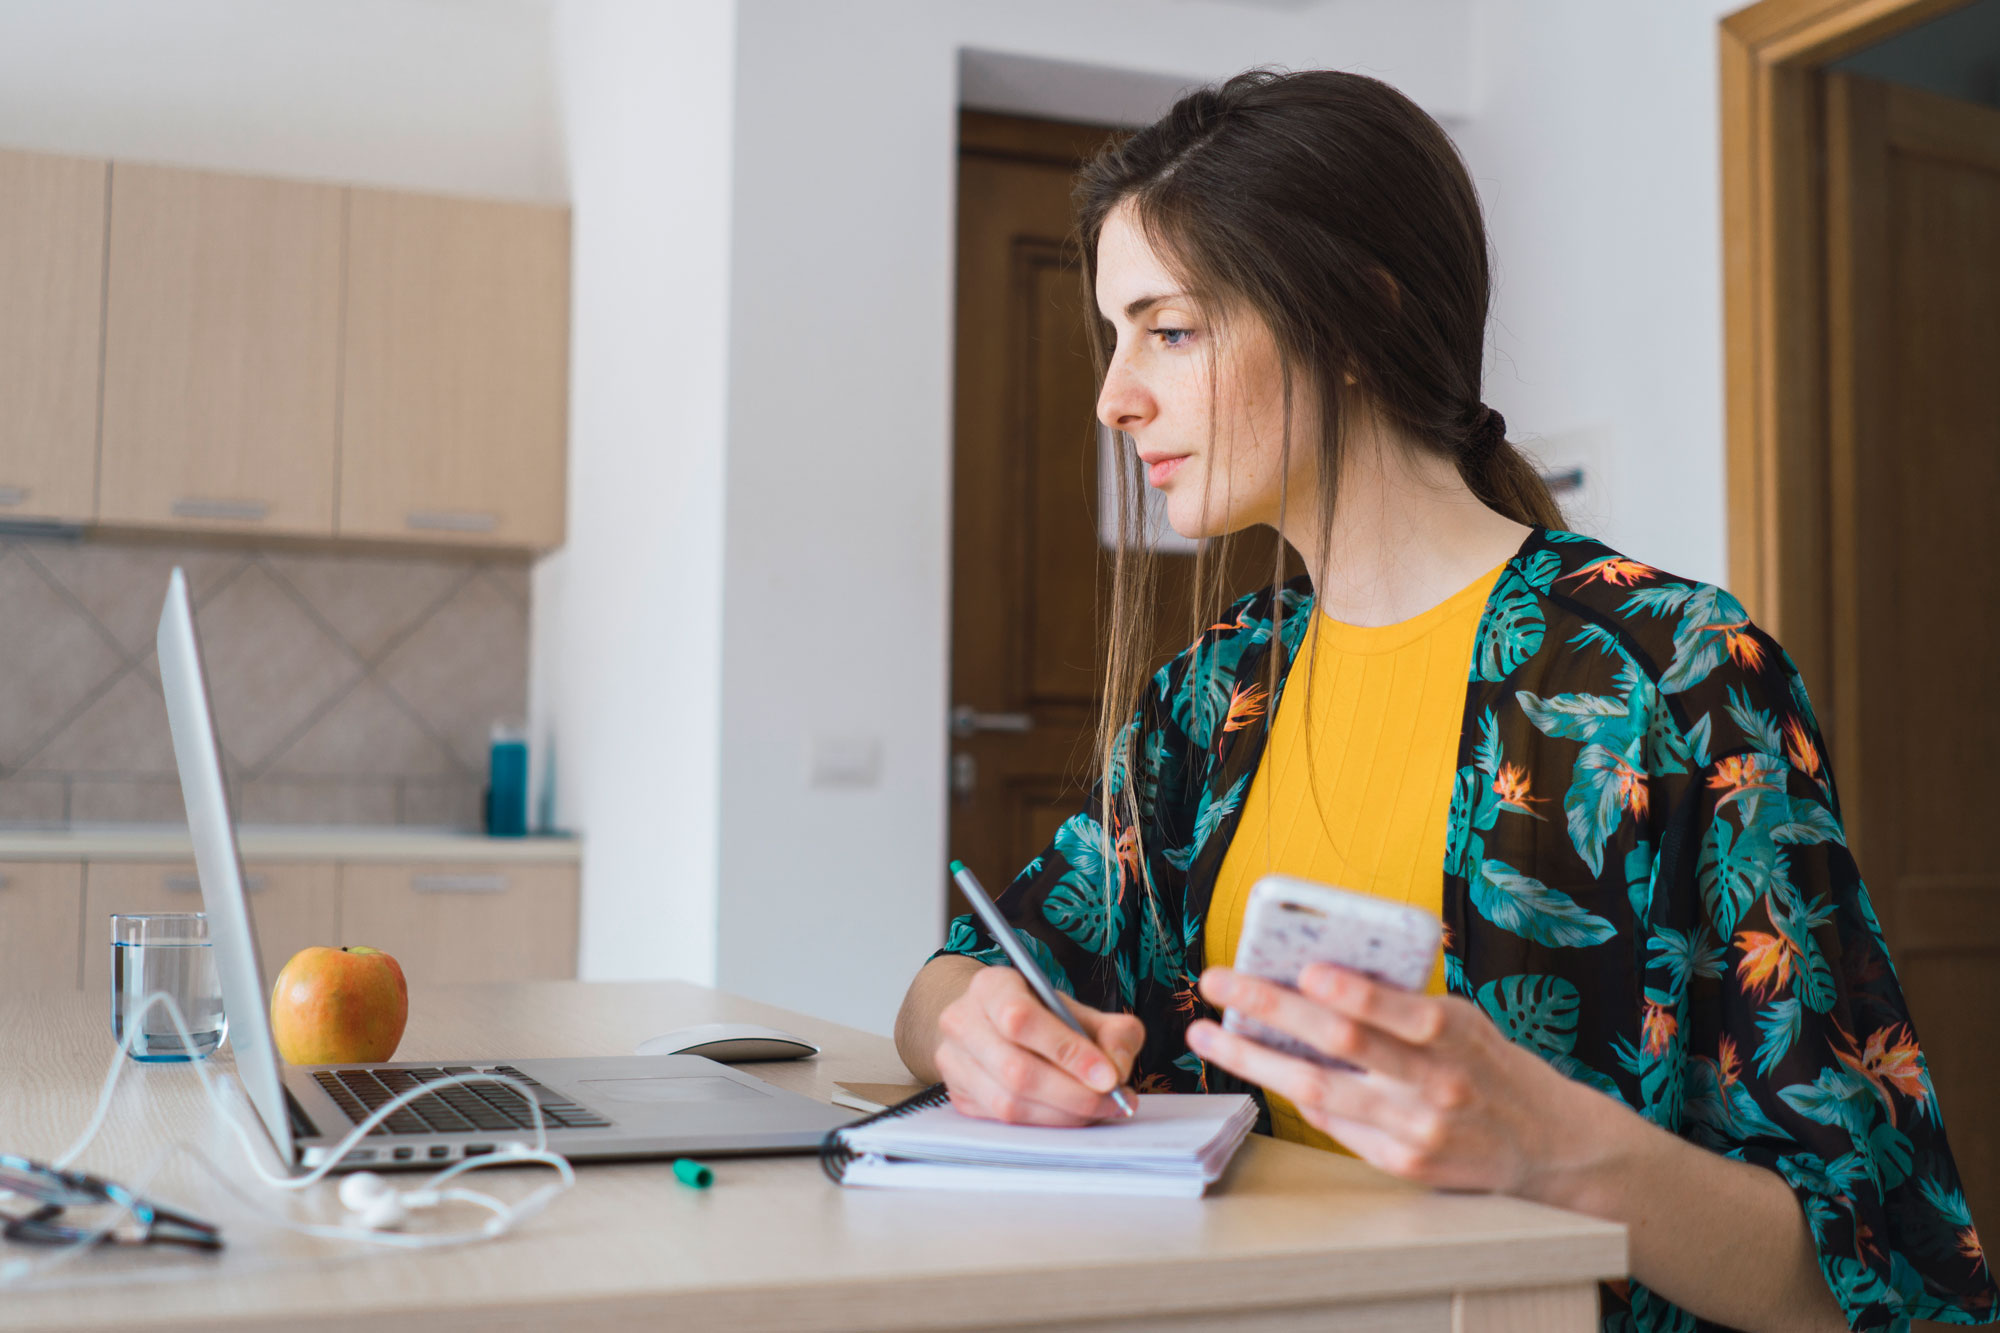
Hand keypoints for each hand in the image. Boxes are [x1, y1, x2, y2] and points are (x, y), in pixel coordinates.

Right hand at [934, 965, 1145, 1125]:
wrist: (995, 1025)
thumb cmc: (1043, 1017)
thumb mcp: (1082, 1010)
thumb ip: (1113, 1033)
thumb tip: (1117, 1071)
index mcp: (990, 986)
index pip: (1021, 1019)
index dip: (1067, 1051)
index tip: (1109, 1076)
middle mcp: (962, 1022)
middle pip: (1015, 1069)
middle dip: (1073, 1093)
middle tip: (1114, 1100)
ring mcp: (954, 1063)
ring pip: (1009, 1103)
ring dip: (1063, 1114)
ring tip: (1100, 1108)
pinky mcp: (959, 1097)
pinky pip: (1005, 1121)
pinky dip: (1047, 1123)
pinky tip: (1072, 1114)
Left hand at [1186, 964, 1599, 1193]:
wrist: (1543, 1143)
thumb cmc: (1488, 1064)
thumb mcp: (1463, 1020)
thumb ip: (1402, 1003)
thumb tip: (1315, 975)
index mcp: (1456, 1036)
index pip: (1400, 1012)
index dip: (1353, 992)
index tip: (1306, 970)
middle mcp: (1437, 1085)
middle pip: (1343, 1046)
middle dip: (1271, 1009)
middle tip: (1218, 982)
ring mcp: (1416, 1130)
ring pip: (1319, 1090)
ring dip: (1254, 1060)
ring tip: (1207, 1034)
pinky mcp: (1402, 1162)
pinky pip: (1334, 1122)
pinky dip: (1296, 1093)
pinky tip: (1261, 1069)